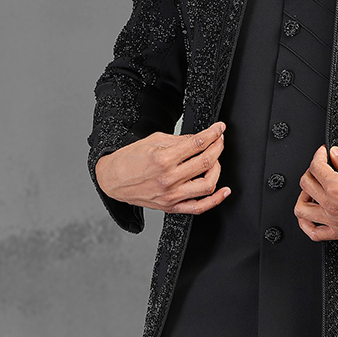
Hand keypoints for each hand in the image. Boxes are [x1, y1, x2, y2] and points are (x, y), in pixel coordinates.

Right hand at [95, 122, 229, 213]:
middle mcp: (169, 179)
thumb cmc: (130, 159)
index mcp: (164, 159)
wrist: (114, 180)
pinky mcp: (172, 207)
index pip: (198, 144)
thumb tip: (200, 139)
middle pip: (206, 162)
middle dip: (218, 147)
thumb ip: (179, 140)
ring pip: (208, 185)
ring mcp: (171, 195)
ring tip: (215, 160)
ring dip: (217, 169)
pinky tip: (224, 191)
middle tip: (219, 140)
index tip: (219, 128)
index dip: (213, 134)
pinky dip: (216, 200)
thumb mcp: (153, 141)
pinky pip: (199, 207)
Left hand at [295, 145, 337, 241]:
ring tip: (310, 191)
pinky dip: (305, 225)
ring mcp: (333, 220)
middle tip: (319, 168)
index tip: (322, 153)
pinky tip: (308, 217)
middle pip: (305, 184)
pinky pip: (313, 233)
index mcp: (337, 186)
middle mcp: (331, 204)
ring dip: (302, 196)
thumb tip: (336, 155)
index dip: (318, 155)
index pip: (316, 167)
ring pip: (301, 209)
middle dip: (310, 171)